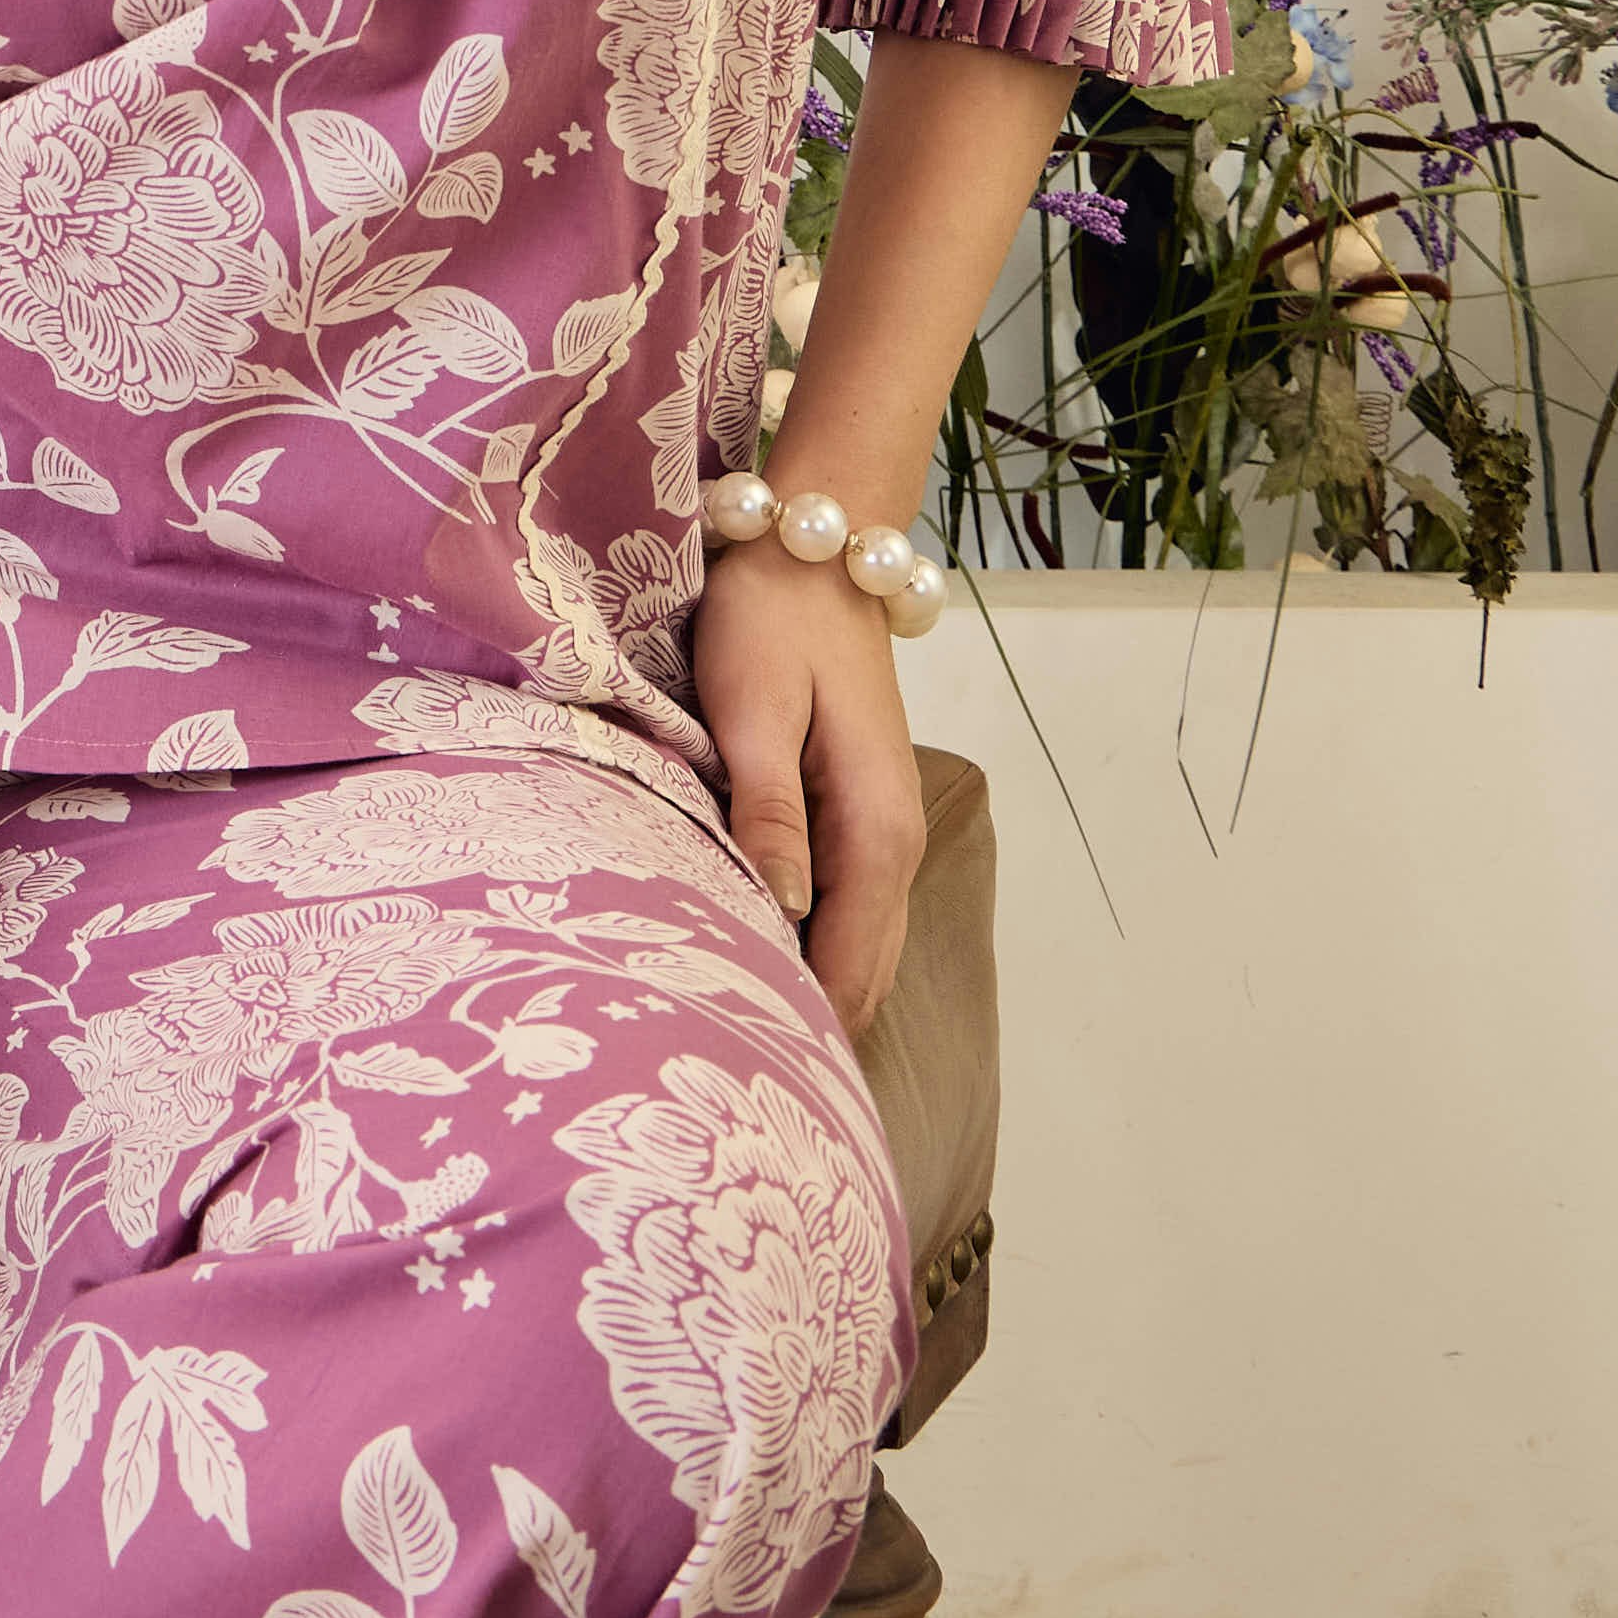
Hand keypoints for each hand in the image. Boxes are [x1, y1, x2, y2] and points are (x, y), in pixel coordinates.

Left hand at [691, 541, 926, 1037]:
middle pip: (862, 976)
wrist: (814, 552)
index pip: (848, 969)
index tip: (738, 1066)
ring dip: (809, 990)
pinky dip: (810, 947)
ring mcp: (882, 833)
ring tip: (733, 1032)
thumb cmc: (773, 621)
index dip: (801, 1027)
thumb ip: (769, 813)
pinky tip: (754, 959)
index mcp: (875, 832)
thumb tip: (778, 910)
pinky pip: (845, 911)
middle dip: (807, 1027)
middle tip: (722, 1065)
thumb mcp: (755, 708)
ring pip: (858, 949)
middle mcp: (894, 845)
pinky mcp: (857, 816)